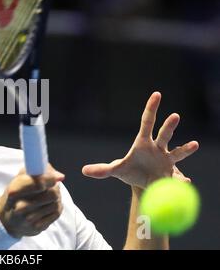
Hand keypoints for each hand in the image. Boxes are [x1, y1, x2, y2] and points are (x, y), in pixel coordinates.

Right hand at [0, 164, 64, 237]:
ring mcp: (29, 219)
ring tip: (48, 196)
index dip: (50, 179)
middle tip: (52, 185)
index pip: (38, 183)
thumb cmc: (16, 195)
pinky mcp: (37, 228)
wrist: (8, 219)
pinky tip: (48, 205)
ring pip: (55, 203)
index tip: (56, 177)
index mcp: (14, 191)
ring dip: (56, 197)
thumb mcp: (19, 178)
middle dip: (55, 188)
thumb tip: (59, 176)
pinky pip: (56, 214)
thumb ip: (37, 170)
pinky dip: (55, 207)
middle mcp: (20, 207)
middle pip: (52, 194)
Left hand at [81, 92, 198, 188]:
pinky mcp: (173, 174)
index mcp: (143, 143)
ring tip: (194, 144)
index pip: (147, 121)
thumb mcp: (116, 170)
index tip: (157, 94)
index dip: (151, 108)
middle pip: (164, 134)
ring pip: (177, 152)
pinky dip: (181, 180)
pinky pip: (178, 177)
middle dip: (169, 126)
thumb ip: (102, 170)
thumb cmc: (131, 171)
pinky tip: (185, 182)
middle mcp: (158, 148)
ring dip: (185, 149)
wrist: (144, 184)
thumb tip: (83, 171)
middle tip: (175, 115)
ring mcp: (167, 160)